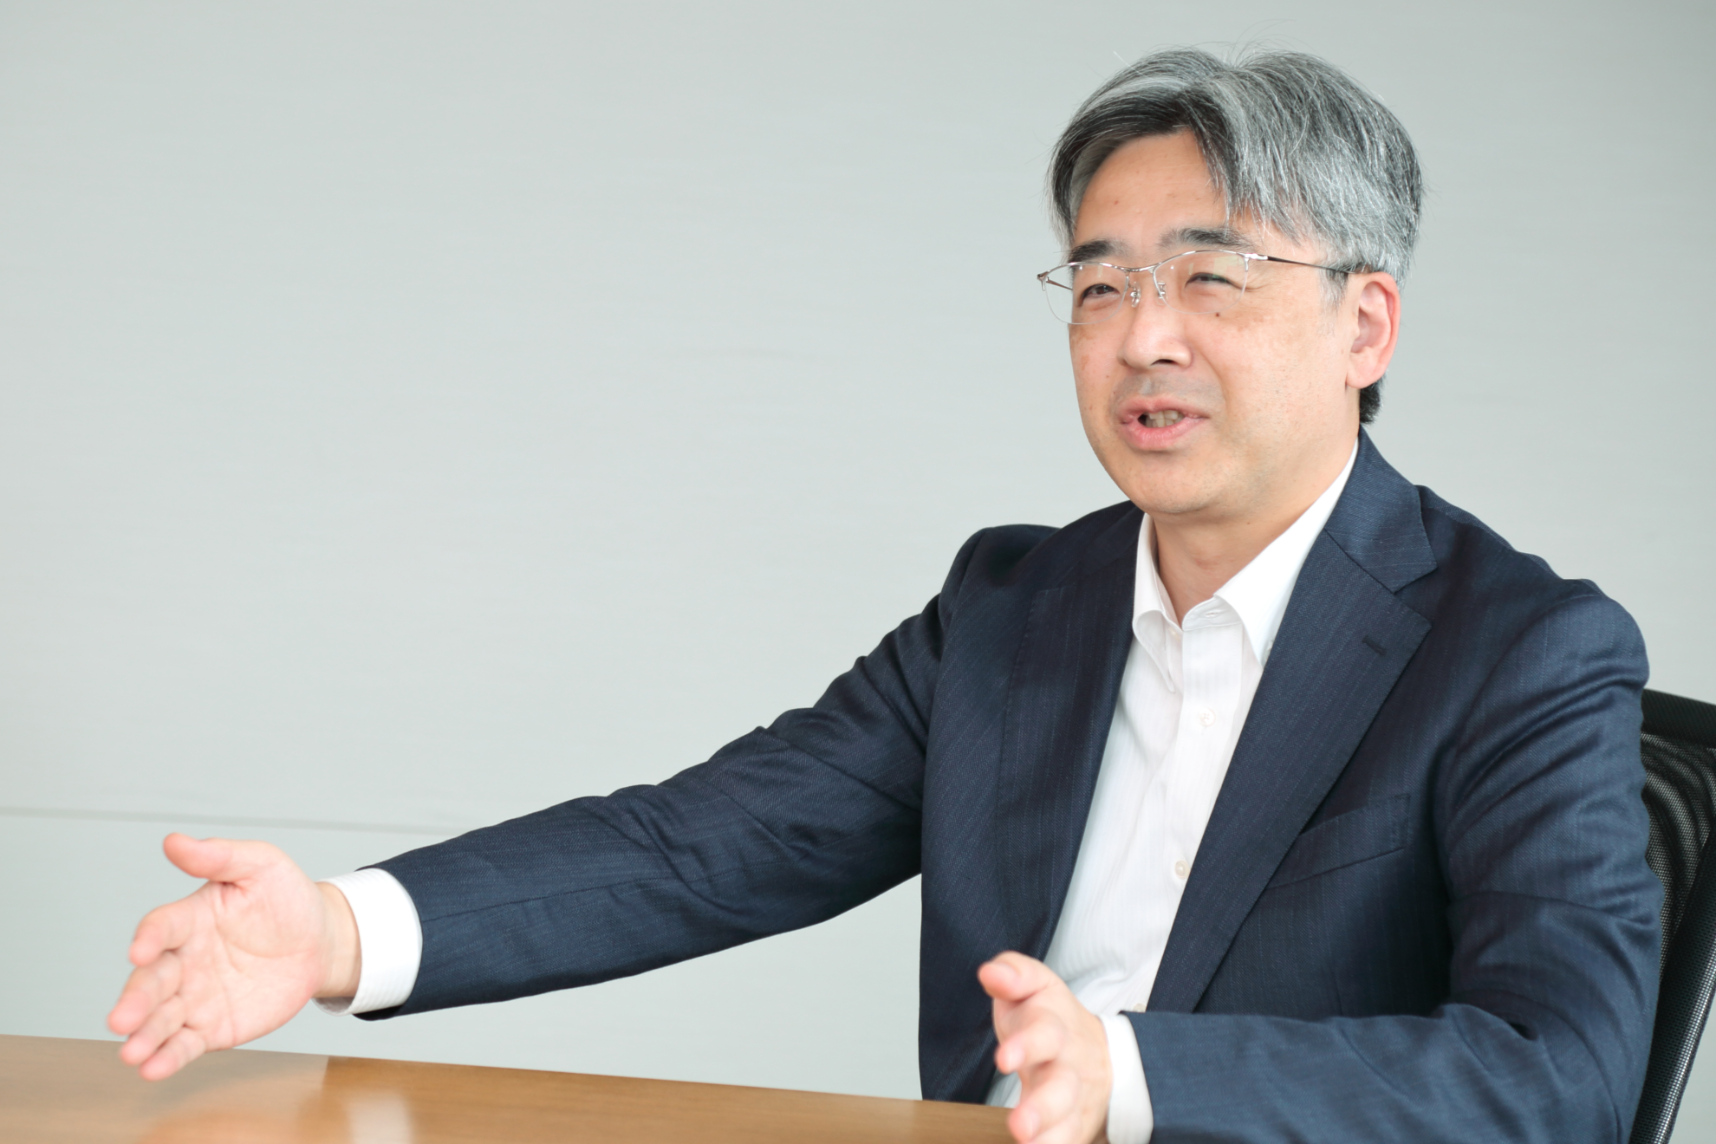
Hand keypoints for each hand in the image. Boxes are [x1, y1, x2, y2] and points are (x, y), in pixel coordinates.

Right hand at [107, 834, 360, 1079]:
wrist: (319, 940)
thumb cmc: (285, 897)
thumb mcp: (261, 865)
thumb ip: (219, 855)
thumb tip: (174, 840)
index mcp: (190, 919)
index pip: (161, 927)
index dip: (149, 937)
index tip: (140, 950)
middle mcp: (183, 960)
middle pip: (153, 980)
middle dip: (135, 1000)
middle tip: (120, 1019)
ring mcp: (194, 996)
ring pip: (161, 1017)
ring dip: (143, 1035)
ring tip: (131, 1052)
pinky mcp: (211, 1026)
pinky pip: (186, 1043)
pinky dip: (168, 1056)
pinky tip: (153, 1068)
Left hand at [980, 951, 1110, 1143]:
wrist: (1098, 1053)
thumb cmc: (1050, 1019)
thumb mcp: (1037, 986)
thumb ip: (1014, 974)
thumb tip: (990, 973)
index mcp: (1055, 1029)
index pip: (1045, 1034)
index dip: (1027, 1045)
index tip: (1004, 1059)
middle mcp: (1067, 1068)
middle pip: (1061, 1089)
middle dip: (1042, 1108)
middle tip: (1019, 1125)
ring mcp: (1073, 1102)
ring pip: (1067, 1123)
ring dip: (1049, 1137)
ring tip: (1027, 1142)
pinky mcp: (1074, 1128)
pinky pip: (1069, 1142)